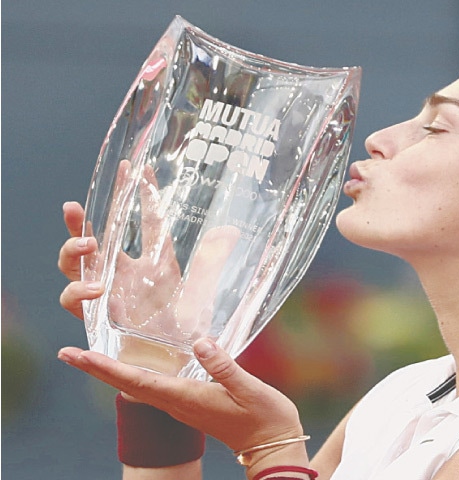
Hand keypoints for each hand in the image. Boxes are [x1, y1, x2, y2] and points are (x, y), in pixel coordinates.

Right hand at [58, 161, 239, 343]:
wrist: (178, 364)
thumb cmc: (189, 328)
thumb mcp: (203, 289)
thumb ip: (211, 261)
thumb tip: (230, 231)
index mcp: (155, 262)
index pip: (145, 221)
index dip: (141, 195)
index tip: (137, 167)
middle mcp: (126, 274)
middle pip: (94, 240)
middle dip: (80, 221)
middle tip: (76, 207)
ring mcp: (109, 295)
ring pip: (75, 267)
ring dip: (73, 253)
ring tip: (89, 245)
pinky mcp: (100, 318)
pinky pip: (76, 303)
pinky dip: (77, 293)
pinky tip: (93, 290)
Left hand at [58, 338, 305, 456]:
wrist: (273, 446)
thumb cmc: (265, 418)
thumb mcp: (250, 389)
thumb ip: (225, 367)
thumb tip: (200, 342)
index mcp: (186, 398)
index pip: (136, 381)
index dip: (104, 367)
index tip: (76, 355)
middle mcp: (177, 403)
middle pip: (128, 384)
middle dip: (97, 368)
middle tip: (68, 353)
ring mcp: (182, 405)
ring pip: (138, 387)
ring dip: (112, 372)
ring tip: (90, 357)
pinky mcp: (191, 403)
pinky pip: (153, 388)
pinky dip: (134, 375)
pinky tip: (132, 366)